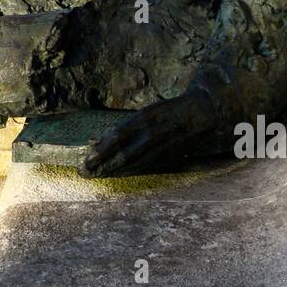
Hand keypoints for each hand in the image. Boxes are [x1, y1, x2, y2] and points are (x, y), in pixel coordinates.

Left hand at [79, 97, 210, 177]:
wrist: (201, 114)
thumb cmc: (168, 111)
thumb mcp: (145, 113)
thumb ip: (123, 128)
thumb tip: (97, 141)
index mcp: (146, 119)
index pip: (117, 137)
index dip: (100, 151)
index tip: (86, 160)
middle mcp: (153, 135)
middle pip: (123, 155)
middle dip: (103, 166)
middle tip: (86, 172)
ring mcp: (162, 149)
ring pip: (133, 165)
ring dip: (114, 172)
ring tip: (98, 175)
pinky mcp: (169, 159)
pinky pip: (145, 168)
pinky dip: (129, 172)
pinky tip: (118, 174)